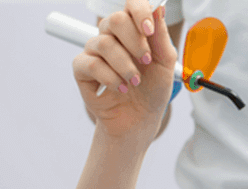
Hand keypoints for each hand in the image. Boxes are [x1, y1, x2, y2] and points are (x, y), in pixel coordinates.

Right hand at [73, 0, 178, 143]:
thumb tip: (158, 8)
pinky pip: (91, 64)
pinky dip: (110, 77)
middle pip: (115, 20)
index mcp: (133, 30)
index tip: (149, 30)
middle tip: (146, 60)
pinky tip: (120, 88)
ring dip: (125, 65)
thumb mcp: (165, 63)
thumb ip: (161, 36)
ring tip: (135, 81)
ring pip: (104, 43)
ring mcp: (95, 52)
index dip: (139, 12)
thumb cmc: (152, 90)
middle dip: (134, 42)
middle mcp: (112, 36)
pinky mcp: (82, 70)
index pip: (131, 6)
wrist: (140, 119)